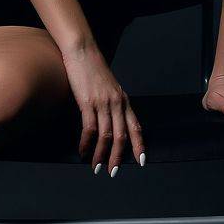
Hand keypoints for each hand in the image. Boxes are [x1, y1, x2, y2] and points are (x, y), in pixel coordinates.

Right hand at [61, 39, 144, 174]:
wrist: (82, 51)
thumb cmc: (93, 68)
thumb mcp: (109, 87)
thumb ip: (112, 102)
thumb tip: (110, 119)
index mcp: (124, 100)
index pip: (135, 127)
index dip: (139, 145)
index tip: (140, 161)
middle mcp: (117, 103)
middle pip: (122, 136)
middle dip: (118, 157)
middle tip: (113, 172)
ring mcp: (103, 103)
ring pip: (107, 136)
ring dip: (101, 154)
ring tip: (96, 167)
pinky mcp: (88, 102)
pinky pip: (90, 128)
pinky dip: (86, 143)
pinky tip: (82, 151)